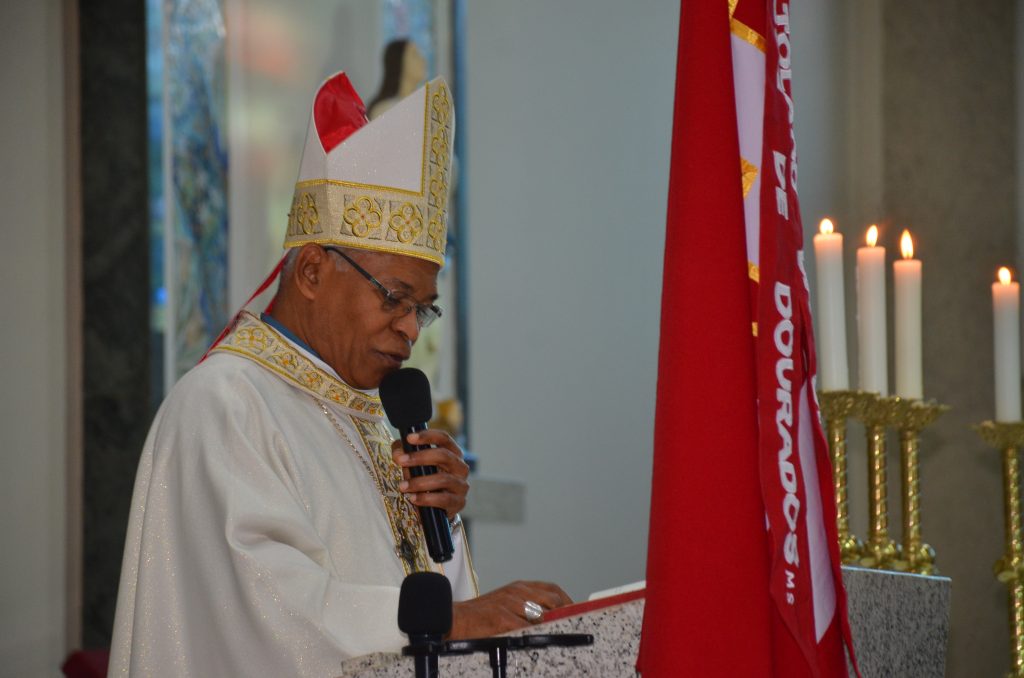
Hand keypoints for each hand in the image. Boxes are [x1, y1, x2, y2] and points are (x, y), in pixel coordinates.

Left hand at [391, 429, 469, 518]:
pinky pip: (444, 499)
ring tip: (402, 486)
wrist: (436, 507)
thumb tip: (399, 454)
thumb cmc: (426, 479)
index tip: (409, 438)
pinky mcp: (459, 502)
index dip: (427, 436)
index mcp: (452, 452)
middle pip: (444, 455)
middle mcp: (460, 466)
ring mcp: (462, 485)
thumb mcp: (414, 464)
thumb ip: (403, 454)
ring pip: (443, 479)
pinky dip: (426, 499)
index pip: (443, 438)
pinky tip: (413, 498)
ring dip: (420, 482)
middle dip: (420, 457)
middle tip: (401, 461)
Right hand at [449, 581, 572, 638]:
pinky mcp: (502, 619)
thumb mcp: (506, 602)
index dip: (567, 600)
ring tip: (551, 634)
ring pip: (541, 615)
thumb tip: (550, 617)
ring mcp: (510, 604)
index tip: (576, 611)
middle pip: (551, 599)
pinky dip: (532, 635)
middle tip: (569, 626)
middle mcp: (517, 592)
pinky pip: (525, 628)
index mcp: (519, 587)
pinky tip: (532, 640)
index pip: (551, 589)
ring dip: (548, 626)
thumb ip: (526, 606)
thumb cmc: (481, 614)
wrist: (456, 618)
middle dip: (563, 613)